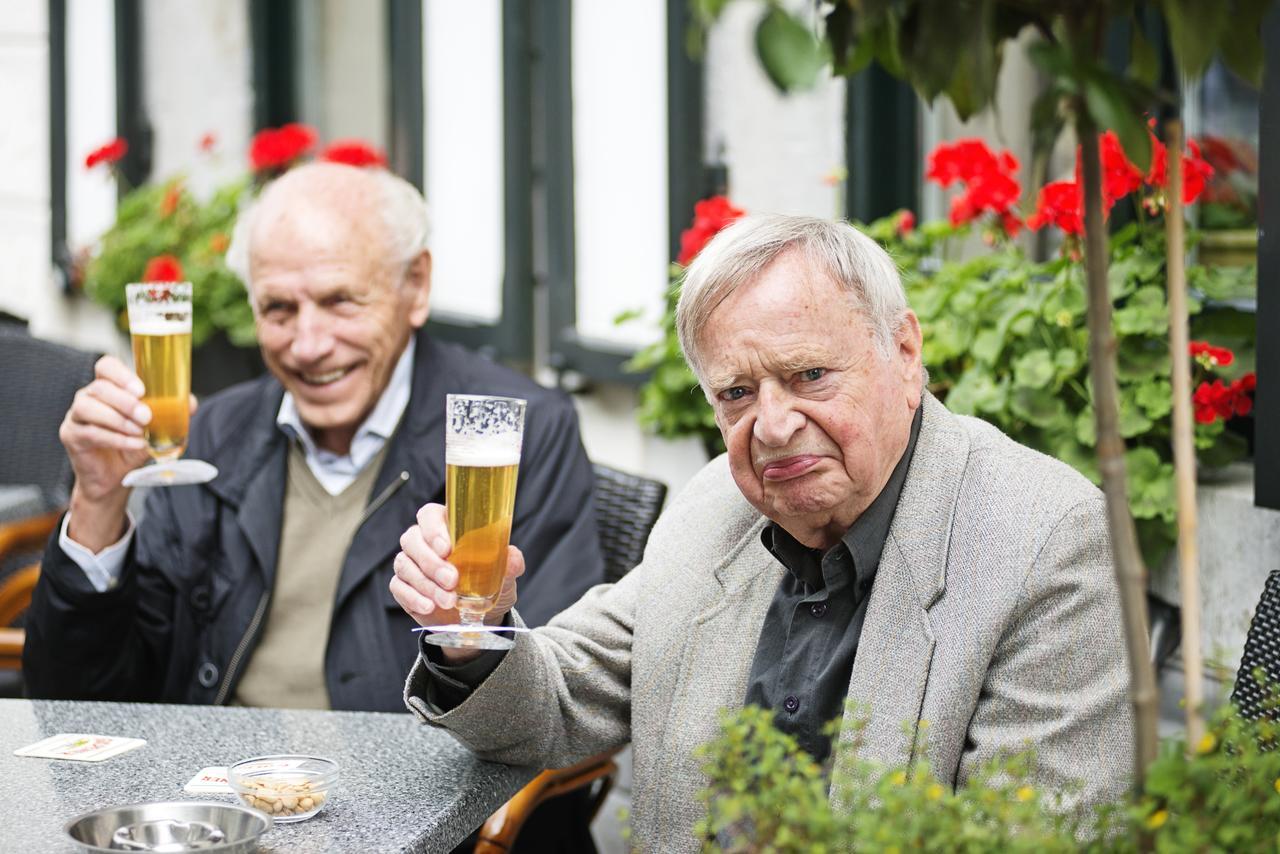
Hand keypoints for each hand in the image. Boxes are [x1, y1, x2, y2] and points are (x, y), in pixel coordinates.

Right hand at [60, 355, 197, 550]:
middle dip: (125, 401)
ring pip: (88, 407)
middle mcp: (89, 397)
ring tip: (139, 431)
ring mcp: (76, 415)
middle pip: (99, 387)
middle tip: (146, 416)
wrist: (115, 477)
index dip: (121, 374)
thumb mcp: (156, 428)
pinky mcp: (71, 435)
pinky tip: (134, 444)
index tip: (141, 390)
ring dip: (118, 419)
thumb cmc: (133, 445)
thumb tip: (190, 403)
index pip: (106, 367)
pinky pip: (90, 432)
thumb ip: (171, 413)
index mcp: (109, 387)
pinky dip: (115, 438)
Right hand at [391, 503, 524, 660]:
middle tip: (452, 580)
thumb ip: (509, 562)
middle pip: (412, 540)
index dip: (434, 529)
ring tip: (448, 601)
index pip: (430, 516)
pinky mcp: (403, 586)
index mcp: (446, 527)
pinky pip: (398, 587)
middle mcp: (423, 541)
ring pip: (405, 565)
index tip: (447, 548)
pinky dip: (414, 598)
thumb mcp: (504, 573)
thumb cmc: (488, 583)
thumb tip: (511, 559)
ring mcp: (410, 563)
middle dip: (432, 562)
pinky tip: (429, 606)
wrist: (479, 616)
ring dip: (427, 584)